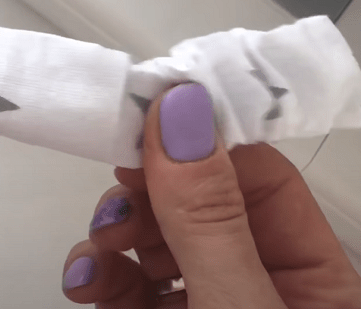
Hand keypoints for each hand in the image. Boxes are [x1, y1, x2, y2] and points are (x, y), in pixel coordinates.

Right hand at [62, 83, 360, 307]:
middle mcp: (257, 285)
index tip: (149, 113)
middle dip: (149, 191)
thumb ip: (209, 218)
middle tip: (119, 186)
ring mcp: (203, 303)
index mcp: (312, 279)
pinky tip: (86, 278)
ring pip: (155, 242)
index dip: (204, 140)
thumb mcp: (237, 305)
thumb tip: (184, 110)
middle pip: (197, 204)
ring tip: (100, 243)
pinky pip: (129, 284)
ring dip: (115, 231)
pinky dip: (101, 273)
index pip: (260, 177)